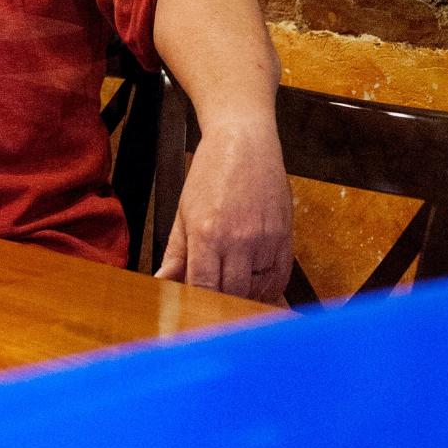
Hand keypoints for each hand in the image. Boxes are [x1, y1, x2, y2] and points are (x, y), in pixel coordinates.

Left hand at [155, 126, 292, 303]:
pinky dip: (267, 286)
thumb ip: (175, 252)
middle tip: (212, 300)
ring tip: (232, 287)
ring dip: (243, 295)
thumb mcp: (184, 211)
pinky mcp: (284, 236)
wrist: (244, 141)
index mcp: (207, 234)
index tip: (193, 306)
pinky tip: (255, 282)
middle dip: (220, 301)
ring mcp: (264, 239)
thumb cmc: (212, 172)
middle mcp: (237, 239)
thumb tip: (163, 281)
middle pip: (231, 293)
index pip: (202, 287)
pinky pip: (278, 277)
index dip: (197, 301)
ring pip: (255, 289)